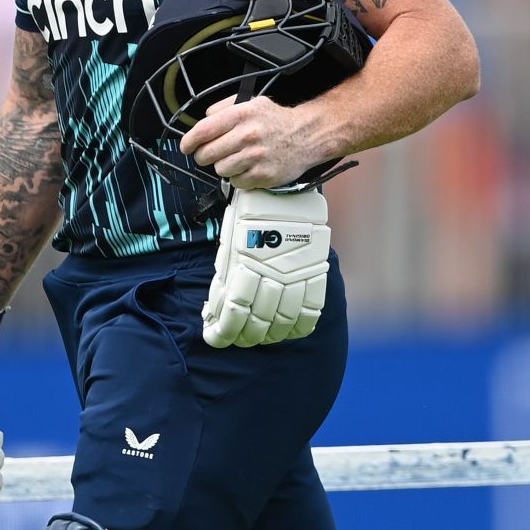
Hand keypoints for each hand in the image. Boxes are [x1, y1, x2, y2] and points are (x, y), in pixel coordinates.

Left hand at [179, 95, 323, 190]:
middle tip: (210, 154)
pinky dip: (238, 178)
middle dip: (203, 156)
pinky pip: (236, 182)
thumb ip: (224, 107)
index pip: (203, 130)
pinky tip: (248, 168)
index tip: (186, 146)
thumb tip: (204, 119)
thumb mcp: (251, 102)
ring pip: (220, 170)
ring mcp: (255, 157)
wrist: (306, 136)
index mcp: (241, 115)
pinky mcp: (263, 175)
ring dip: (223, 166)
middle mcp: (247, 135)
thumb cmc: (277, 121)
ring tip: (235, 159)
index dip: (189, 141)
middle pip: (207, 154)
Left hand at [202, 186, 331, 346]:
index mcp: (248, 261)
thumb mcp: (231, 240)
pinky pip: (311, 311)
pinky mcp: (316, 274)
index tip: (212, 337)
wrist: (287, 191)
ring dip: (266, 336)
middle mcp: (275, 272)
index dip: (222, 331)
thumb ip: (227, 274)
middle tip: (232, 338)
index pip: (235, 310)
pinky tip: (284, 332)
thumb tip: (216, 308)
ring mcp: (299, 275)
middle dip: (241, 336)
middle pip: (258, 321)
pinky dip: (297, 327)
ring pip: (283, 322)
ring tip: (254, 338)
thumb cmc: (252, 214)